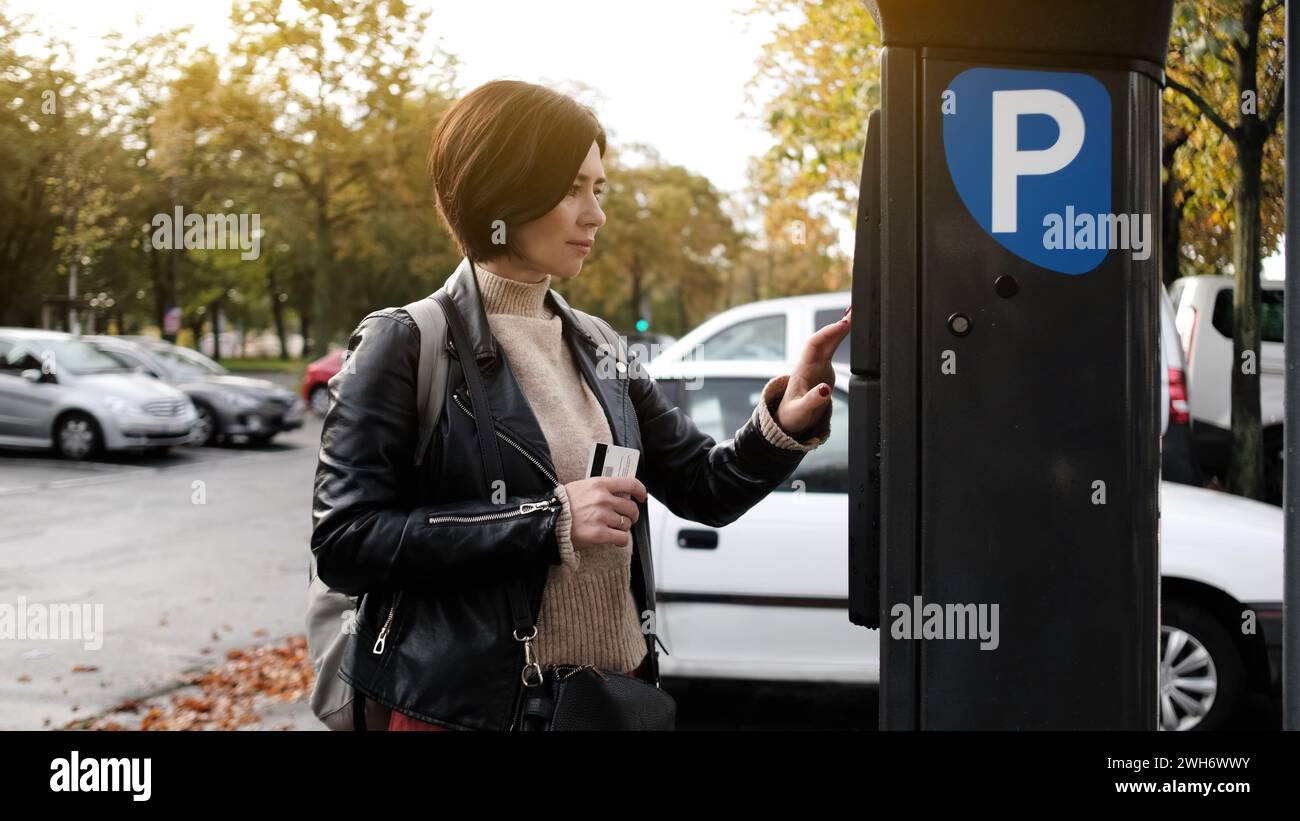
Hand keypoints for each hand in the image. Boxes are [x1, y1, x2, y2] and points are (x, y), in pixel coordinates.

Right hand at [562, 476, 646, 549]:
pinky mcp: (599, 534)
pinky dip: (621, 540)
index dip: (641, 491)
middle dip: (631, 515)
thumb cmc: (563, 504)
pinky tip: (615, 540)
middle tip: (626, 518)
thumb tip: (621, 494)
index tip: (642, 497)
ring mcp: (601, 517)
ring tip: (613, 528)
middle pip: (631, 508)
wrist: (547, 520)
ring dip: (622, 528)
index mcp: (599, 484)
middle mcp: (603, 499)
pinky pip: (622, 538)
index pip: (631, 484)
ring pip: (626, 524)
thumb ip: (602, 488)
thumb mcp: (582, 486)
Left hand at [775, 307, 850, 438]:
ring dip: (840, 328)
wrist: (789, 420)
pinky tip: (849, 327)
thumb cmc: (792, 416)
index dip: (828, 333)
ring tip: (854, 315)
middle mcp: (810, 364)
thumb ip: (812, 401)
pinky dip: (841, 337)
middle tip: (854, 312)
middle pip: (823, 339)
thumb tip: (825, 390)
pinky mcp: (824, 370)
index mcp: (803, 371)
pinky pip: (833, 348)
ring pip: (829, 342)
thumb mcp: (800, 412)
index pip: (815, 344)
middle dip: (837, 325)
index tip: (842, 324)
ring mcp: (817, 366)